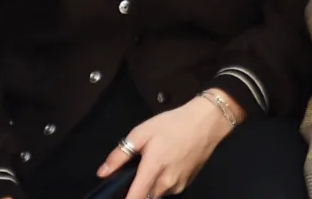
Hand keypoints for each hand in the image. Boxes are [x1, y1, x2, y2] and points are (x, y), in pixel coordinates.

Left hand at [96, 97, 238, 198]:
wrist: (209, 120)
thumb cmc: (173, 124)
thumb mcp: (142, 132)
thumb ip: (120, 154)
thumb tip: (102, 173)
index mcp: (152, 171)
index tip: (117, 195)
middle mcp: (166, 184)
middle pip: (144, 198)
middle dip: (137, 191)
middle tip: (135, 174)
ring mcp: (179, 185)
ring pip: (156, 194)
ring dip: (150, 188)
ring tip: (151, 167)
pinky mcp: (188, 182)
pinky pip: (169, 189)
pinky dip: (162, 184)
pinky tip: (166, 166)